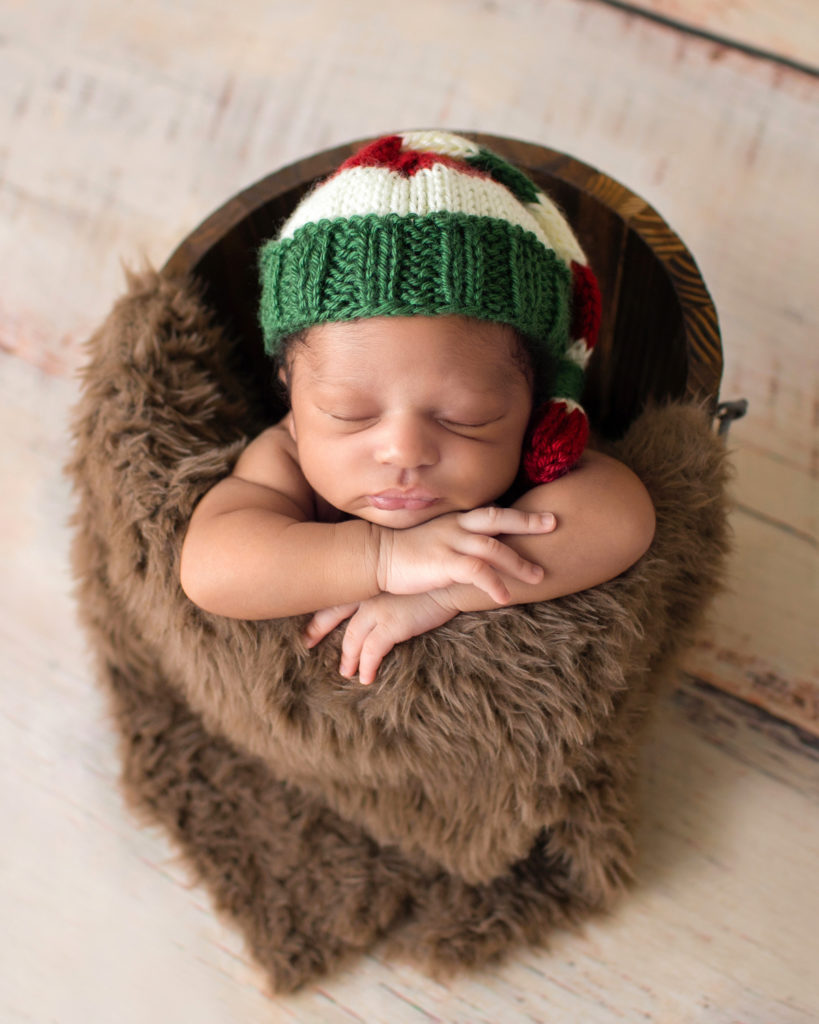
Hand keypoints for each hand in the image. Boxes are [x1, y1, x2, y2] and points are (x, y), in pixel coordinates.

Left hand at [304, 591, 459, 684]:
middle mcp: (368, 593)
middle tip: (307, 643)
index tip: (309, 622)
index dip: (321, 611)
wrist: (454, 578)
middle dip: (318, 631)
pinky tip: (366, 678)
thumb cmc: (434, 578)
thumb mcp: (404, 578)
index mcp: (369, 579)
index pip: (336, 595)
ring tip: (346, 672)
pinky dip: (367, 666)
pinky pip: (372, 652)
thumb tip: (384, 602)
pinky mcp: (392, 624)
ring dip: (348, 658)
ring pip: (352, 639)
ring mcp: (378, 609)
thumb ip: (389, 588)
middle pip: (332, 614)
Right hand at [376, 507, 555, 603]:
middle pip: (499, 518)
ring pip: (494, 548)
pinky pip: (476, 572)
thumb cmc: (402, 550)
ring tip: (539, 577)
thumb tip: (474, 548)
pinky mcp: (443, 563)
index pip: (491, 512)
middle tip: (554, 523)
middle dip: (528, 521)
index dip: (517, 512)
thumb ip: (454, 539)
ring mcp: (450, 543)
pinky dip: (494, 584)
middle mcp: (456, 527)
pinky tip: (505, 598)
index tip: (541, 513)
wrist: (373, 556)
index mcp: (454, 520)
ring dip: (519, 562)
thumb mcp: (433, 538)